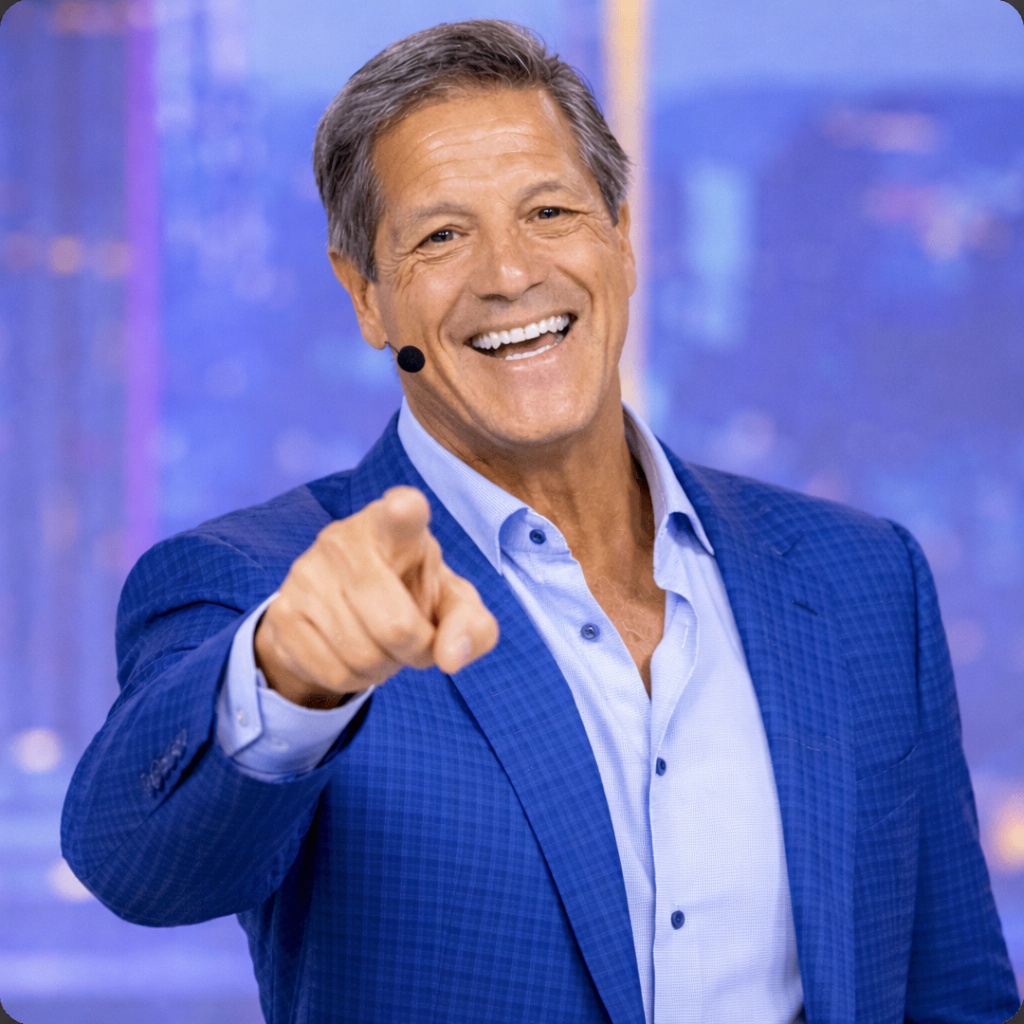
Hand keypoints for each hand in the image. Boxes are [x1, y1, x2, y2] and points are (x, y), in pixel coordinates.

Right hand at [254, 486, 498, 707]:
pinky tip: (352, 655)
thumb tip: (451, 657)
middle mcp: (345, 540)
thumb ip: (472, 627)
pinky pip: (332, 671)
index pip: (402, 513)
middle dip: (417, 651)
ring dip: (384, 666)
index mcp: (396, 526)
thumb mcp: (452, 606)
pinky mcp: (282, 612)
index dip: (405, 511)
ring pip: (363, 655)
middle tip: (416, 643)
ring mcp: (307, 574)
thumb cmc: (410, 596)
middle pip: (396, 626)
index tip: (405, 507)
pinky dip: (353, 679)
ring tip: (382, 644)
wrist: (342, 613)